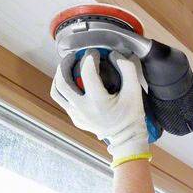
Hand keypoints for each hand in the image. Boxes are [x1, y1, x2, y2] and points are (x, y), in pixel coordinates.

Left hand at [50, 49, 150, 167]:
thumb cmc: (132, 115)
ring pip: (57, 91)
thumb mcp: (135, 92)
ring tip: (67, 66)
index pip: (87, 73)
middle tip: (74, 56)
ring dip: (59, 76)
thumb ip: (128, 70)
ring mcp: (76, 115)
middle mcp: (83, 109)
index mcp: (98, 102)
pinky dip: (65, 89)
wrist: (127, 139)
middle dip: (66, 64)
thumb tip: (114, 56)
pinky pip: (63, 101)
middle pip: (63, 81)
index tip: (95, 53)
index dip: (90, 58)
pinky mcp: (75, 119)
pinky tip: (73, 82)